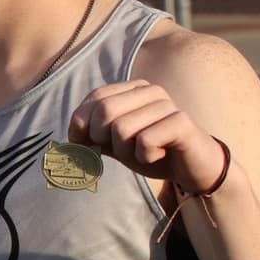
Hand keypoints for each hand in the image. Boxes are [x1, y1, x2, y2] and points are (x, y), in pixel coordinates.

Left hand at [68, 80, 225, 191]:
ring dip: (126, 152)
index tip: (86, 145)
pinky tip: (159, 155)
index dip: (80, 126)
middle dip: (103, 139)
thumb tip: (66, 142)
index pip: (94, 99)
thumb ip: (91, 137)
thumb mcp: (115, 144)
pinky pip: (145, 141)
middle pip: (104, 111)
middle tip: (120, 150)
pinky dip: (145, 156)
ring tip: (145, 152)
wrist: (193, 169)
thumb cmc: (152, 152)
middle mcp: (150, 91)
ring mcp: (168, 104)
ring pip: (122, 129)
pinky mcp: (182, 122)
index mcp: (132, 89)